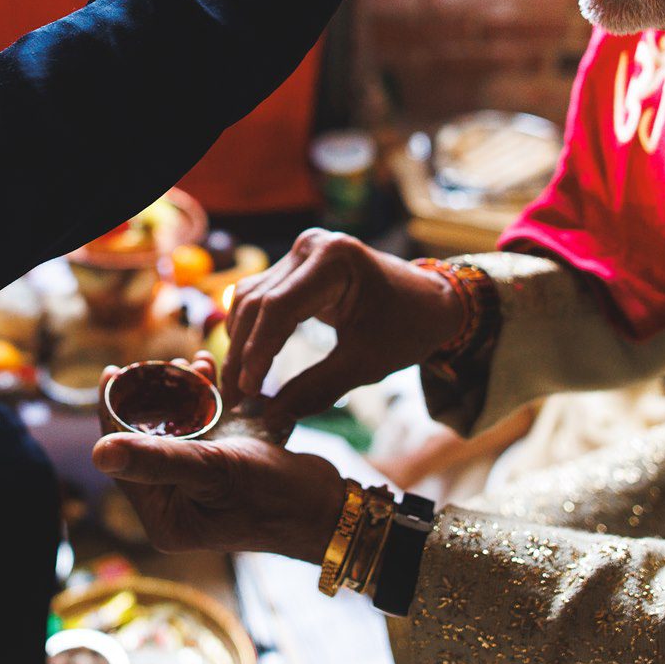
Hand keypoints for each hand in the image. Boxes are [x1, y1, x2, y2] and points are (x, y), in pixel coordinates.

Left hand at [94, 354, 345, 560]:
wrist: (328, 507)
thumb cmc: (273, 495)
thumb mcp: (210, 471)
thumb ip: (154, 460)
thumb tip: (97, 453)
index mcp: (163, 514)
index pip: (124, 455)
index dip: (114, 411)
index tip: (112, 372)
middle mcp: (177, 501)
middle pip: (149, 438)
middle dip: (154, 396)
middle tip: (160, 362)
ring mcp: (202, 484)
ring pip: (178, 428)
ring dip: (182, 392)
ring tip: (193, 363)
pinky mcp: (225, 468)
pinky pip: (205, 428)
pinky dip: (206, 400)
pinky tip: (211, 371)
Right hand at [222, 229, 463, 418]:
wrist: (432, 302)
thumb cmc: (408, 327)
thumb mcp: (366, 363)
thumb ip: (316, 389)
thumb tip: (269, 418)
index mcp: (334, 260)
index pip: (278, 308)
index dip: (257, 352)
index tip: (247, 393)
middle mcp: (311, 246)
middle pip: (257, 302)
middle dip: (242, 354)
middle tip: (232, 399)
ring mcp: (301, 253)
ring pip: (251, 299)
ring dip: (240, 344)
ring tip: (235, 388)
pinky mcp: (296, 266)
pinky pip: (261, 297)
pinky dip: (251, 331)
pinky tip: (247, 364)